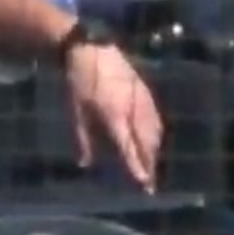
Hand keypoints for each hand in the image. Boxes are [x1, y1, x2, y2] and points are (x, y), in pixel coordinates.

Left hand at [64, 43, 162, 190]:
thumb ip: (84, 139)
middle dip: (149, 164)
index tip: (143, 183)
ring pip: (154, 132)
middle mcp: (133, 110)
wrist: (93, 50)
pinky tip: (154, 143)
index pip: (129, 146)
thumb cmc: (80, 82)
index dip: (136, 166)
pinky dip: (156, 135)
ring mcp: (142, 100)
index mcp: (114, 116)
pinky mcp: (146, 93)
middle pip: (146, 142)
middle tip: (150, 184)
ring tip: (152, 167)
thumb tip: (85, 164)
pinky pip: (156, 119)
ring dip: (154, 151)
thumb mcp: (76, 112)